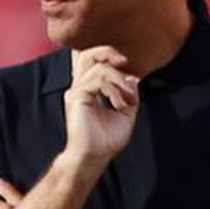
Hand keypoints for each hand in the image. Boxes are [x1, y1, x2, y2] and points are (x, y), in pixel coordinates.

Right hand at [65, 46, 139, 161]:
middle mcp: (80, 87)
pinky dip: (114, 90)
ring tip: (127, 99)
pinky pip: (98, 81)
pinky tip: (120, 104)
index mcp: (89, 89)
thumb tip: (133, 79)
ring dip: (119, 81)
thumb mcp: (126, 113)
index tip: (133, 77)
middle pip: (87, 54)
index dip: (111, 58)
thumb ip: (129, 94)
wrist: (95, 156)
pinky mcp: (76, 97)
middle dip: (108, 52)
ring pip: (99, 67)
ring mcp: (76, 91)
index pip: (93, 61)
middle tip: (124, 62)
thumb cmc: (106, 140)